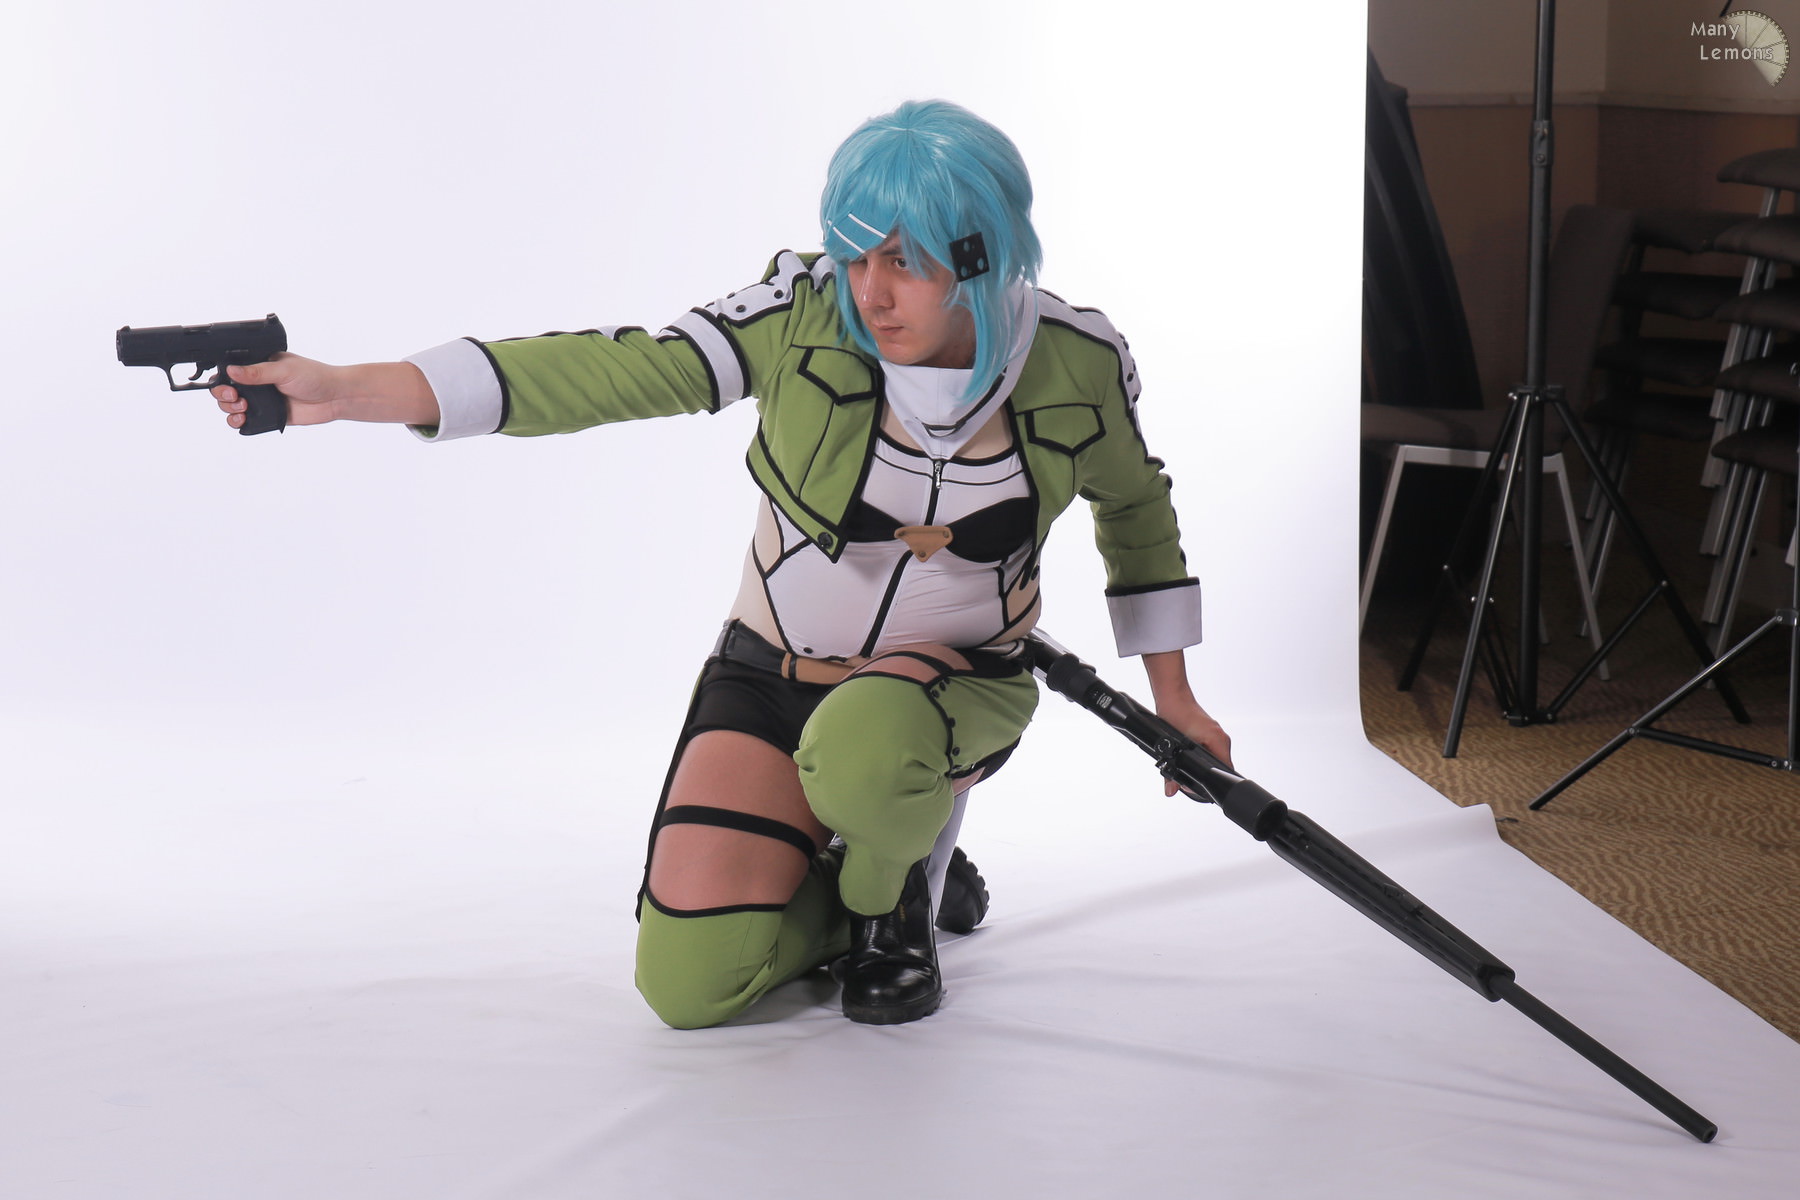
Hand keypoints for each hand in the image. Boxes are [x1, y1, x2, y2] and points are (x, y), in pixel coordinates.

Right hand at [211, 353, 343, 429]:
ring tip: (243, 408)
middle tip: (236, 397)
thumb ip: (257, 372)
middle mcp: (257, 382)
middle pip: (225, 390)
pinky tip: (243, 420)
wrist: (334, 397)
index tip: (227, 384)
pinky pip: (246, 421)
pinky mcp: (268, 415)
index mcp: (258, 365)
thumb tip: (231, 371)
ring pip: (232, 406)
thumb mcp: (284, 370)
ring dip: (229, 409)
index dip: (222, 378)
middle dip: (223, 395)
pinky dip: (238, 422)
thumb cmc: (314, 376)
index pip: (230, 370)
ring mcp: (261, 399)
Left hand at [1140, 648, 1231, 794]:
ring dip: (1202, 766)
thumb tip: (1171, 791)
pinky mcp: (1210, 734)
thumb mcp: (1171, 747)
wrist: (1173, 695)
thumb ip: (1171, 772)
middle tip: (1188, 780)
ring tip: (1187, 767)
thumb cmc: (1175, 714)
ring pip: (1215, 759)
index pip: (1226, 770)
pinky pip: (1211, 751)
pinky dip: (1201, 757)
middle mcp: (1221, 739)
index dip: (1213, 782)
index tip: (1199, 787)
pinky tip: (1189, 757)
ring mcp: (1217, 736)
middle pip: (1221, 767)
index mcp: (1218, 741)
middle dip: (1205, 776)